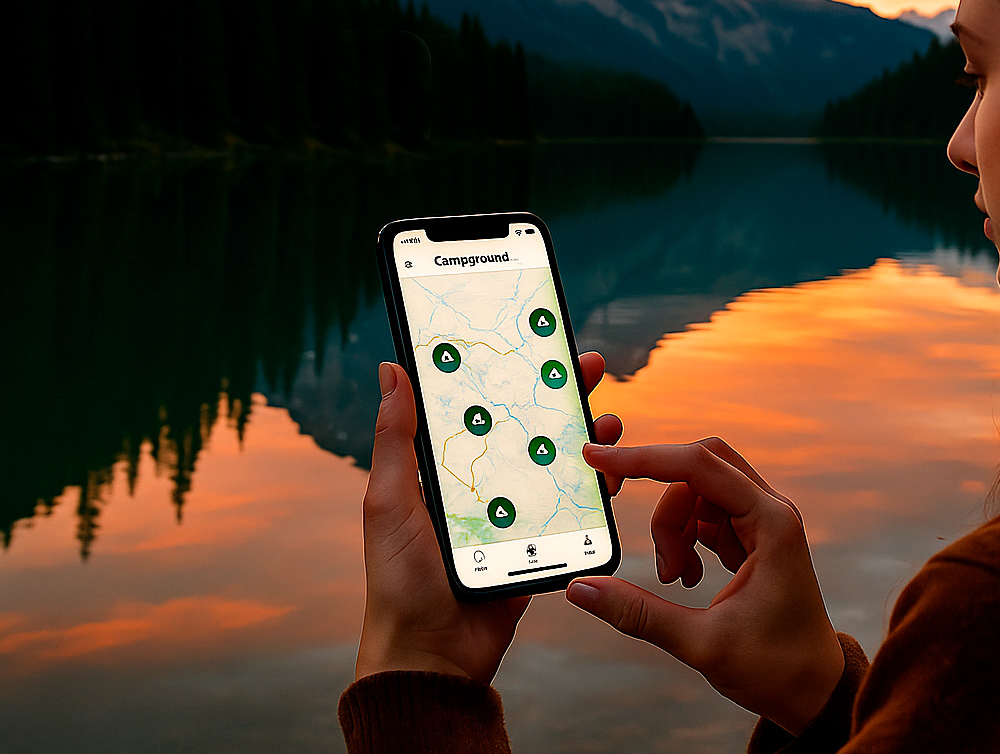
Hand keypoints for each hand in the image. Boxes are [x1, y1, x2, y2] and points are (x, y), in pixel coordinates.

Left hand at [355, 351, 622, 682]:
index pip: (481, 408)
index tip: (531, 341)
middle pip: (529, 427)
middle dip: (560, 395)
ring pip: (558, 463)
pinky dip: (594, 487)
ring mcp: (515, 515)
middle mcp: (484, 485)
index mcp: (445, 469)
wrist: (432, 657)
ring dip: (586, 438)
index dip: (507, 374)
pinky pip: (573, 510)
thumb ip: (395, 440)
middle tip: (588, 364)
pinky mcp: (540, 546)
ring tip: (608, 417)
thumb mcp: (389, 502)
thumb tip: (390, 371)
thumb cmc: (398, 580)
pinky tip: (610, 469)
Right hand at [567, 438, 842, 735]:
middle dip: (660, 498)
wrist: (814, 691)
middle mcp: (772, 511)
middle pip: (699, 468)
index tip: (597, 458)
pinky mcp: (754, 536)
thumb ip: (639, 613)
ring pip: (699, 493)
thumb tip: (580, 589)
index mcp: (771, 523)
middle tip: (630, 524)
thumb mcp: (701, 643)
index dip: (644, 457)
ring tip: (675, 578)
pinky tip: (687, 577)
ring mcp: (764, 521)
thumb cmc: (775, 668)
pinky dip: (686, 538)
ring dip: (673, 528)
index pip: (699, 466)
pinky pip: (707, 514)